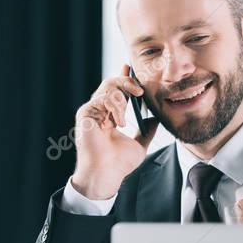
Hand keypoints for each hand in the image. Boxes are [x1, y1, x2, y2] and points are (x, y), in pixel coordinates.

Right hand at [70, 64, 158, 199]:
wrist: (107, 174)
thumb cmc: (119, 164)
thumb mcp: (140, 144)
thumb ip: (147, 130)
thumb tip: (157, 119)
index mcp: (110, 116)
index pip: (116, 90)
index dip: (123, 77)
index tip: (131, 67)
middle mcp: (99, 111)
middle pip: (111, 84)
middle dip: (127, 82)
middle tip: (140, 90)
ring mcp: (91, 112)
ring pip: (108, 88)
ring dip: (122, 99)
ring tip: (125, 119)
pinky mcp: (85, 114)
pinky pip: (103, 98)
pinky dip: (115, 108)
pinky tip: (119, 122)